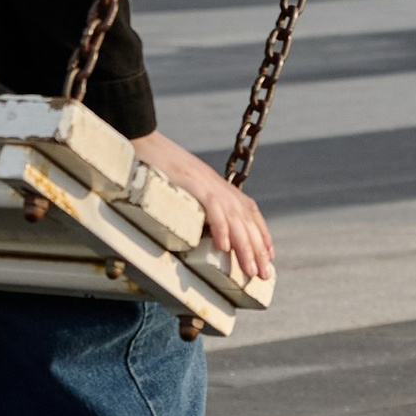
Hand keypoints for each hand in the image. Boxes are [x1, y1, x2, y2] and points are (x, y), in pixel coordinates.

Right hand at [137, 129, 273, 284]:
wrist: (147, 141)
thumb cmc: (163, 166)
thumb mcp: (189, 186)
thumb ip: (202, 203)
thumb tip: (205, 227)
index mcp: (221, 187)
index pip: (250, 212)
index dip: (262, 234)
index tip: (269, 256)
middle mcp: (220, 186)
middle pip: (246, 221)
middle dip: (258, 250)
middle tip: (264, 274)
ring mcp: (208, 184)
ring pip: (235, 219)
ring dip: (244, 247)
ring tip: (250, 269)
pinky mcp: (194, 184)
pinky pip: (212, 208)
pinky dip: (220, 228)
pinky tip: (223, 247)